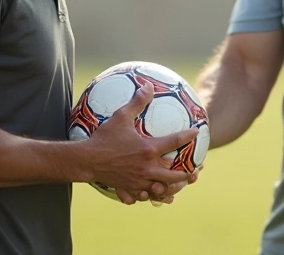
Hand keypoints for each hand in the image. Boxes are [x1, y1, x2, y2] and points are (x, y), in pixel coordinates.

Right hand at [87, 83, 197, 204]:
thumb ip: (137, 102)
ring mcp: (139, 181)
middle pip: (174, 175)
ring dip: (171, 187)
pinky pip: (144, 196)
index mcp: (148, 149)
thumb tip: (147, 86)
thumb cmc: (104, 138)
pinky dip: (149, 195)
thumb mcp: (120, 116)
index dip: (189, 135)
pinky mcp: (129, 189)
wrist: (87, 160)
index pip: (175, 141)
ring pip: (161, 189)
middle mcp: (147, 167)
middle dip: (186, 174)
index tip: (196, 132)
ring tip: (176, 185)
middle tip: (193, 171)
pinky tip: (151, 192)